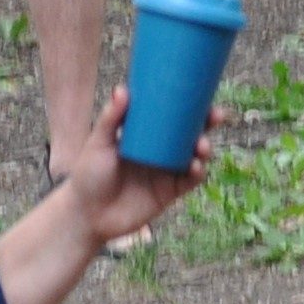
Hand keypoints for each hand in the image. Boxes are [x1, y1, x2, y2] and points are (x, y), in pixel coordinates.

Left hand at [59, 87, 216, 247]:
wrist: (88, 215)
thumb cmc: (89, 175)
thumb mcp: (98, 143)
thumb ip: (110, 118)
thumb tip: (122, 88)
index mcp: (147, 135)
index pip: (173, 115)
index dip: (190, 104)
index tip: (202, 91)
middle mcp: (161, 151)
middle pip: (191, 133)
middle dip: (208, 123)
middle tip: (216, 115)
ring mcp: (167, 172)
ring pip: (195, 155)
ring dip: (205, 148)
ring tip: (202, 145)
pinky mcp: (169, 192)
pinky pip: (190, 181)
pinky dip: (197, 172)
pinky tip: (196, 166)